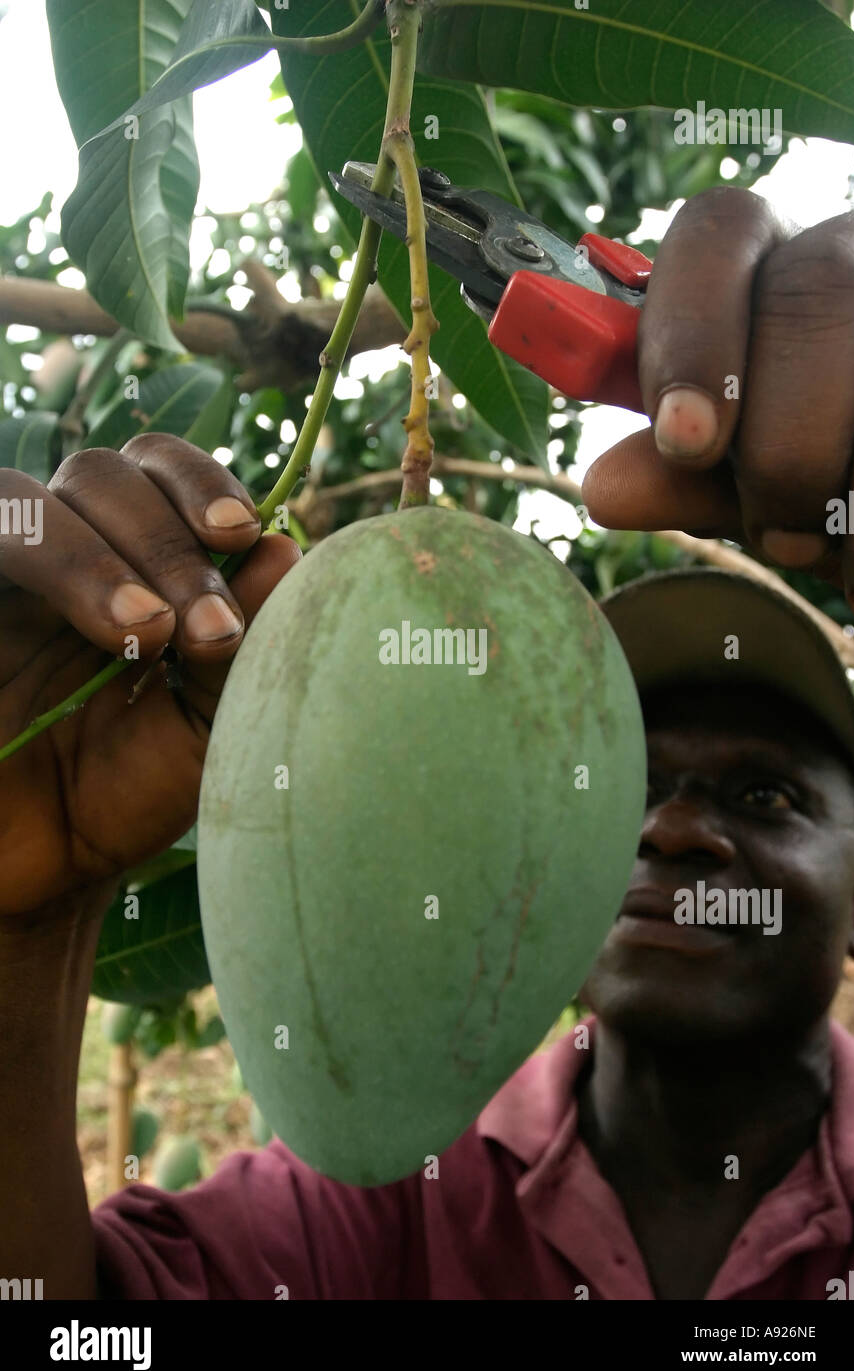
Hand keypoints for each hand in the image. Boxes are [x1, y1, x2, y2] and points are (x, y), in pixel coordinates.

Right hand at [0, 434, 301, 917]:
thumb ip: (247, 645)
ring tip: (148, 633)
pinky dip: (38, 559)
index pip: (159, 473)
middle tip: (208, 628)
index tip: (244, 535)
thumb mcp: (206, 728)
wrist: (34, 875)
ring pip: (22, 497)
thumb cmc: (124, 796)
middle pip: (103, 475)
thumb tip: (289, 548)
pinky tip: (105, 627)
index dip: (199, 483)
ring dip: (96, 555)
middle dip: (167, 540)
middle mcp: (58, 555)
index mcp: (130, 562)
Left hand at [581, 187, 853, 607]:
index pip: (717, 234)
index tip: (687, 444)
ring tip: (853, 569)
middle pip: (814, 295)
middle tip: (779, 537)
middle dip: (786, 443)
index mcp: (771, 257)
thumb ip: (687, 481)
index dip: (694, 335)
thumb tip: (607, 488)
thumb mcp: (752, 477)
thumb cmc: (823, 470)